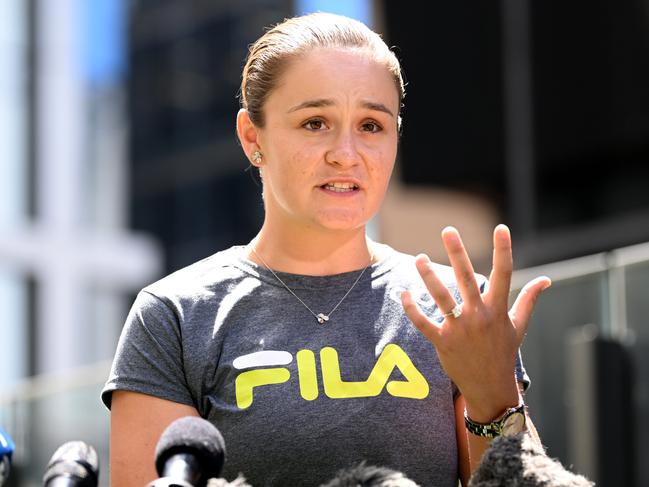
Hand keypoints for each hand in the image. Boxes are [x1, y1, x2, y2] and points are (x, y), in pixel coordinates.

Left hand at [401, 224, 550, 421]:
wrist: (490, 388)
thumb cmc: (503, 352)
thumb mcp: (519, 325)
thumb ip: (529, 299)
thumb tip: (546, 279)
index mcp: (498, 309)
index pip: (504, 274)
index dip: (503, 250)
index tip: (501, 228)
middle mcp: (480, 316)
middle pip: (467, 279)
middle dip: (458, 253)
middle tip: (448, 230)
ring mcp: (460, 330)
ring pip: (442, 298)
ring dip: (429, 277)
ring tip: (418, 258)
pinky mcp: (443, 342)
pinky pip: (424, 323)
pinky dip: (413, 309)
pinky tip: (404, 292)